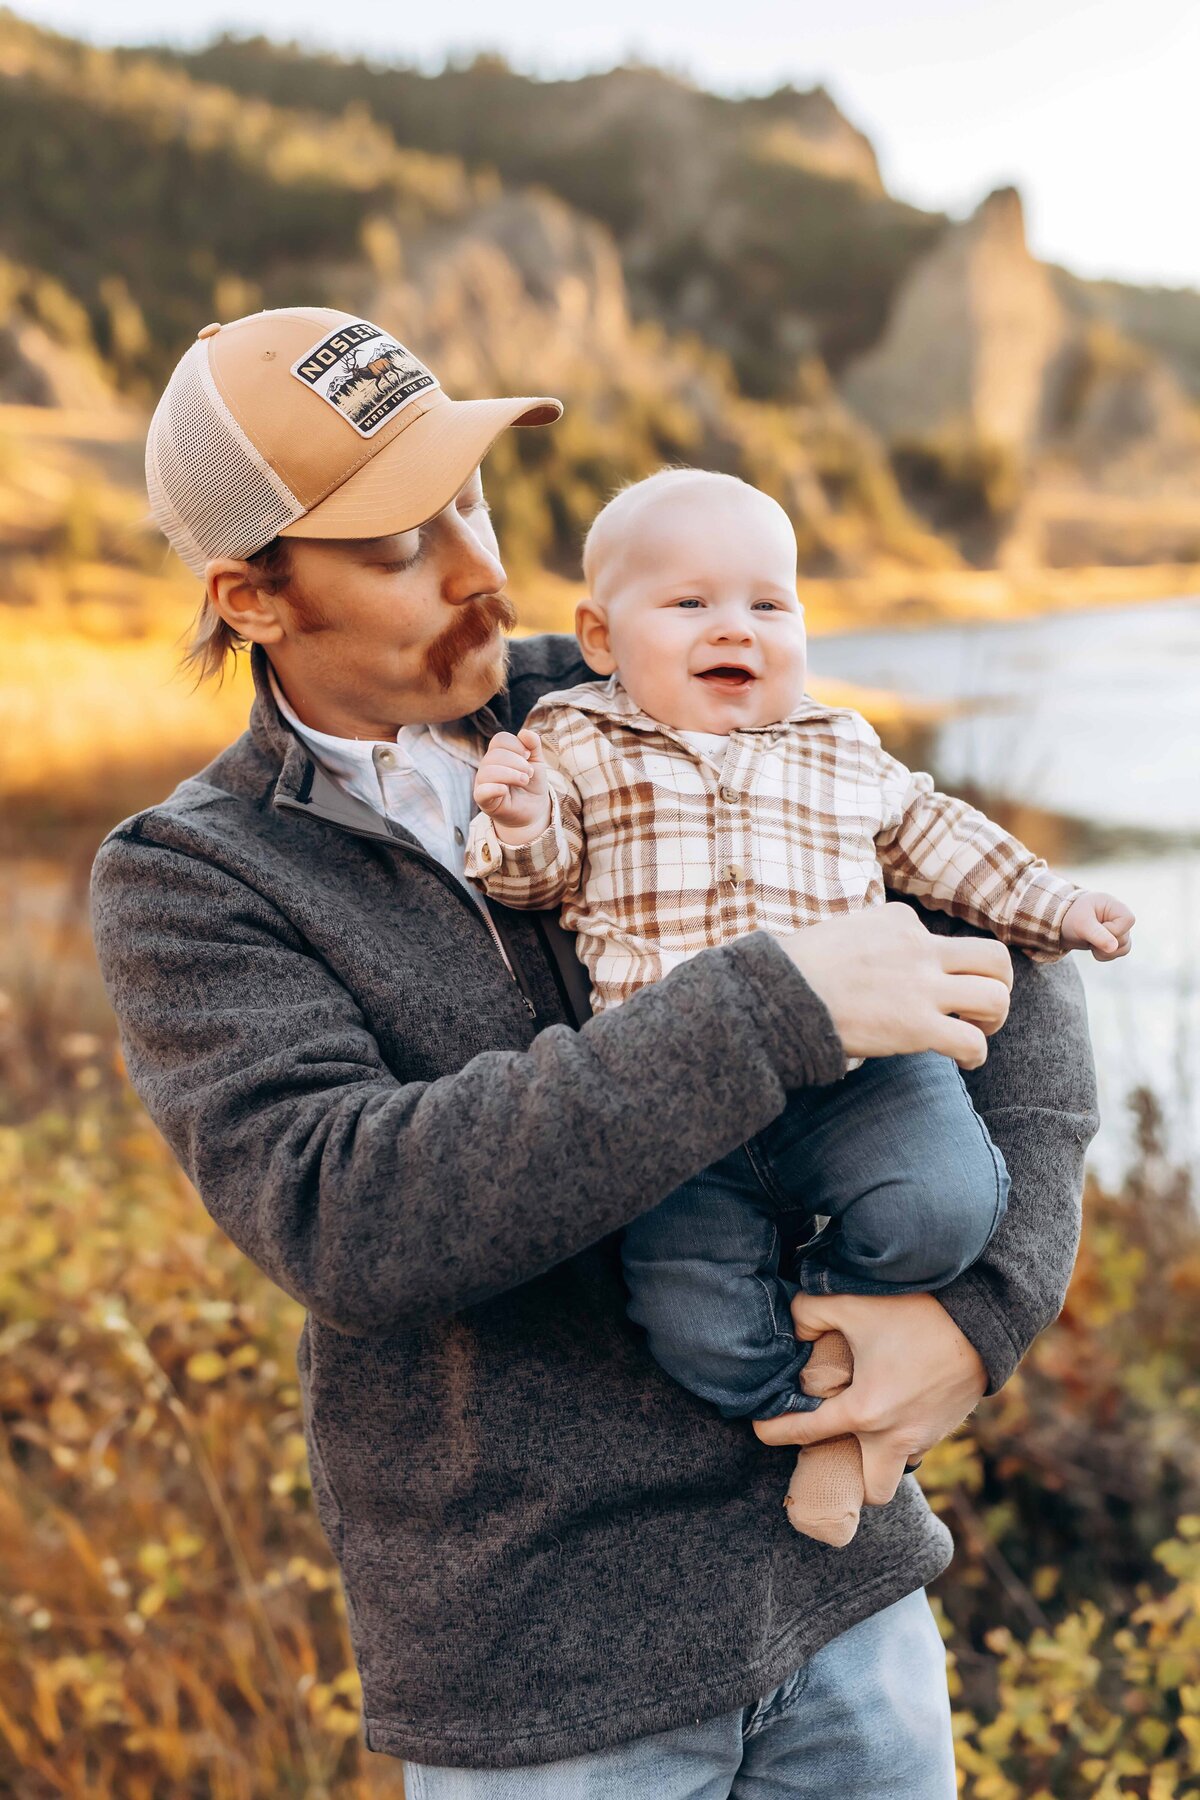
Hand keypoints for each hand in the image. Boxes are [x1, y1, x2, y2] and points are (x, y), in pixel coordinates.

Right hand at [473, 729, 551, 843]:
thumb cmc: (532, 783)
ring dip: (510, 774)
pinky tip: (506, 790)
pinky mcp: (484, 801)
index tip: (528, 756)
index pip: (500, 740)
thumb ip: (533, 745)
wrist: (534, 809)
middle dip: (517, 762)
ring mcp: (483, 783)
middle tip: (529, 773)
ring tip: (524, 781)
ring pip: (488, 771)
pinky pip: (481, 792)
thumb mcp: (537, 762)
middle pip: (494, 755)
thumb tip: (525, 732)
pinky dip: (494, 788)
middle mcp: (487, 766)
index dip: (516, 745)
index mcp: (498, 754)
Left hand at [752, 1293, 987, 1505]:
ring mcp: (927, 1435)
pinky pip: (919, 1444)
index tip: (759, 1428)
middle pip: (870, 1490)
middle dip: (850, 1480)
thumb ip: (806, 1314)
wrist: (982, 1317)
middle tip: (831, 1445)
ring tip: (862, 1424)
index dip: (773, 1432)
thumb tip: (794, 1332)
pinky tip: (892, 1403)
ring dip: (878, 1456)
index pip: (806, 1432)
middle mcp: (896, 1436)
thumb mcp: (849, 1302)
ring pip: (897, 1466)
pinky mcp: (949, 1425)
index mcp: (865, 1412)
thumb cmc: (915, 1310)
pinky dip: (902, 1436)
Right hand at [780, 903, 1011, 1068]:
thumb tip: (875, 963)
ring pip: (995, 996)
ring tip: (977, 1031)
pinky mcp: (917, 1026)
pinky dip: (976, 1054)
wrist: (779, 993)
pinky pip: (972, 1041)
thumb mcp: (841, 932)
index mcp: (899, 921)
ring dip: (994, 1018)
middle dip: (998, 984)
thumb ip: (870, 940)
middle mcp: (919, 948)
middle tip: (980, 1007)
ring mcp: (921, 987)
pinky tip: (964, 1060)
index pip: (938, 937)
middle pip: (994, 958)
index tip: (915, 985)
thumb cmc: (796, 969)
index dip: (935, 965)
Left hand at [1060, 890, 1134, 960]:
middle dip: (1104, 942)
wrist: (1063, 923)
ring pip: (1123, 949)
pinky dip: (1103, 955)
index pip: (1128, 920)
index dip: (1114, 929)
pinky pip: (1116, 954)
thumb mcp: (1081, 923)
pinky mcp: (1114, 941)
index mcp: (1114, 905)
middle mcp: (1120, 918)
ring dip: (1104, 951)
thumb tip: (1114, 948)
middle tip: (1088, 935)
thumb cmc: (1072, 916)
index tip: (1098, 927)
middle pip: (1124, 938)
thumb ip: (1097, 934)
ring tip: (1090, 941)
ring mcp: (1119, 930)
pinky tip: (1092, 946)